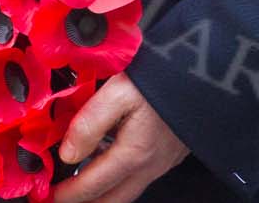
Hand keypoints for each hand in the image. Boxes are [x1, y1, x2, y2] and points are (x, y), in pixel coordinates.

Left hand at [55, 75, 189, 202]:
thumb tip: (68, 154)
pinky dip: (122, 179)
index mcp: (134, 154)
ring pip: (129, 190)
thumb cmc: (164, 75)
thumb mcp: (120, 91)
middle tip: (64, 198)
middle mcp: (151, 165)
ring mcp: (165, 160)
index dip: (67, 195)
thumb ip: (90, 123)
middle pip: (113, 200)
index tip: (49, 195)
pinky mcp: (174, 151)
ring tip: (84, 185)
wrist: (210, 68)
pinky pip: (144, 176)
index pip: (92, 186)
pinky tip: (113, 164)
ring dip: (105, 193)